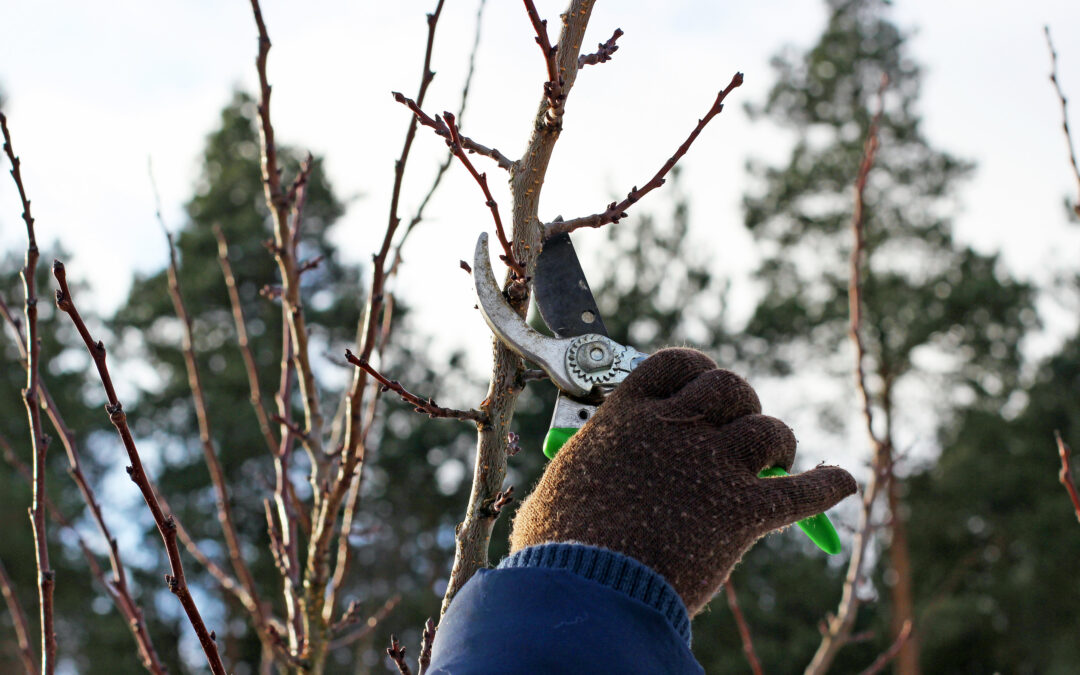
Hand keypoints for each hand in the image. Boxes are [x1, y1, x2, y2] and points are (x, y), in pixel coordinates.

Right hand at [510, 348, 857, 615]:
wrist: (587, 586)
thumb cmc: (559, 545)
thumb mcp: (558, 490)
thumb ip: (578, 474)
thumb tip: (566, 493)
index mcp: (628, 416)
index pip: (676, 364)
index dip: (697, 369)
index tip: (704, 385)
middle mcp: (675, 428)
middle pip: (729, 387)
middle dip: (741, 403)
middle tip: (738, 429)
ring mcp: (713, 466)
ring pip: (769, 431)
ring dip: (777, 443)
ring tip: (774, 461)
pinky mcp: (743, 510)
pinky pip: (802, 491)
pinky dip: (826, 486)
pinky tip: (841, 483)